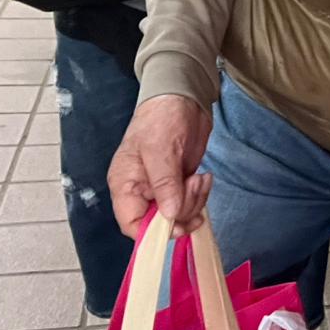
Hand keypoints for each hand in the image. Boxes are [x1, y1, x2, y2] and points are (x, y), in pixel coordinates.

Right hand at [107, 94, 213, 237]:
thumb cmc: (162, 117)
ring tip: (201, 177)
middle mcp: (141, 191)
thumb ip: (164, 184)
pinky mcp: (180, 183)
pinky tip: (204, 177)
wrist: (183, 96)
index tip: (178, 224)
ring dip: (195, 201)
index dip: (153, 232)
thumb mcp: (160, 149)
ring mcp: (162, 188)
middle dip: (182, 210)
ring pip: (179, 214)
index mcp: (125, 185)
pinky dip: (200, 195)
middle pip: (160, 222)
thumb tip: (169, 216)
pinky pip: (190, 202)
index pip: (131, 224)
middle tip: (194, 184)